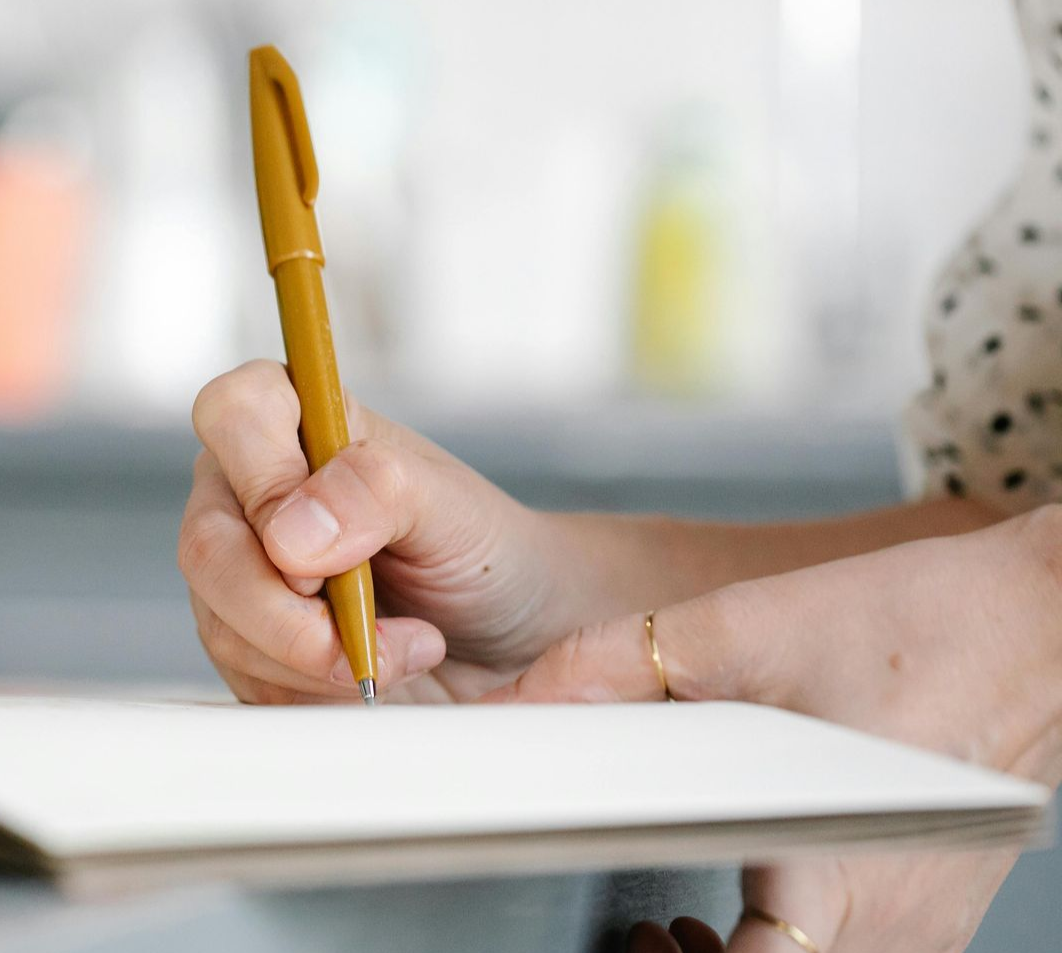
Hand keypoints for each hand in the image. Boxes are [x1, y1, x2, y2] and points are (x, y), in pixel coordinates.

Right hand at [178, 360, 584, 703]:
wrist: (510, 635)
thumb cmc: (482, 552)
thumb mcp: (452, 508)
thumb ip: (377, 492)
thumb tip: (290, 535)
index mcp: (296, 425)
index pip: (232, 413)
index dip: (267, 484)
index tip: (326, 550)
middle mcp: (249, 492)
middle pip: (207, 546)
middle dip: (288, 616)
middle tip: (366, 638)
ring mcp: (238, 569)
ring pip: (221, 624)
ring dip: (314, 662)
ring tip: (398, 653)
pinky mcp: (244, 640)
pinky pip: (244, 678)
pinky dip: (311, 693)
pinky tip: (366, 674)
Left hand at [491, 507, 1061, 951]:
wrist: (1047, 614)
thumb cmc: (929, 623)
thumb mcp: (745, 630)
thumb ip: (615, 667)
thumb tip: (522, 702)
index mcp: (840, 870)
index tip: (625, 939)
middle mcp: (893, 919)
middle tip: (635, 934)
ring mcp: (924, 922)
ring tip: (674, 929)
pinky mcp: (937, 905)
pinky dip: (789, 949)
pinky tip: (748, 906)